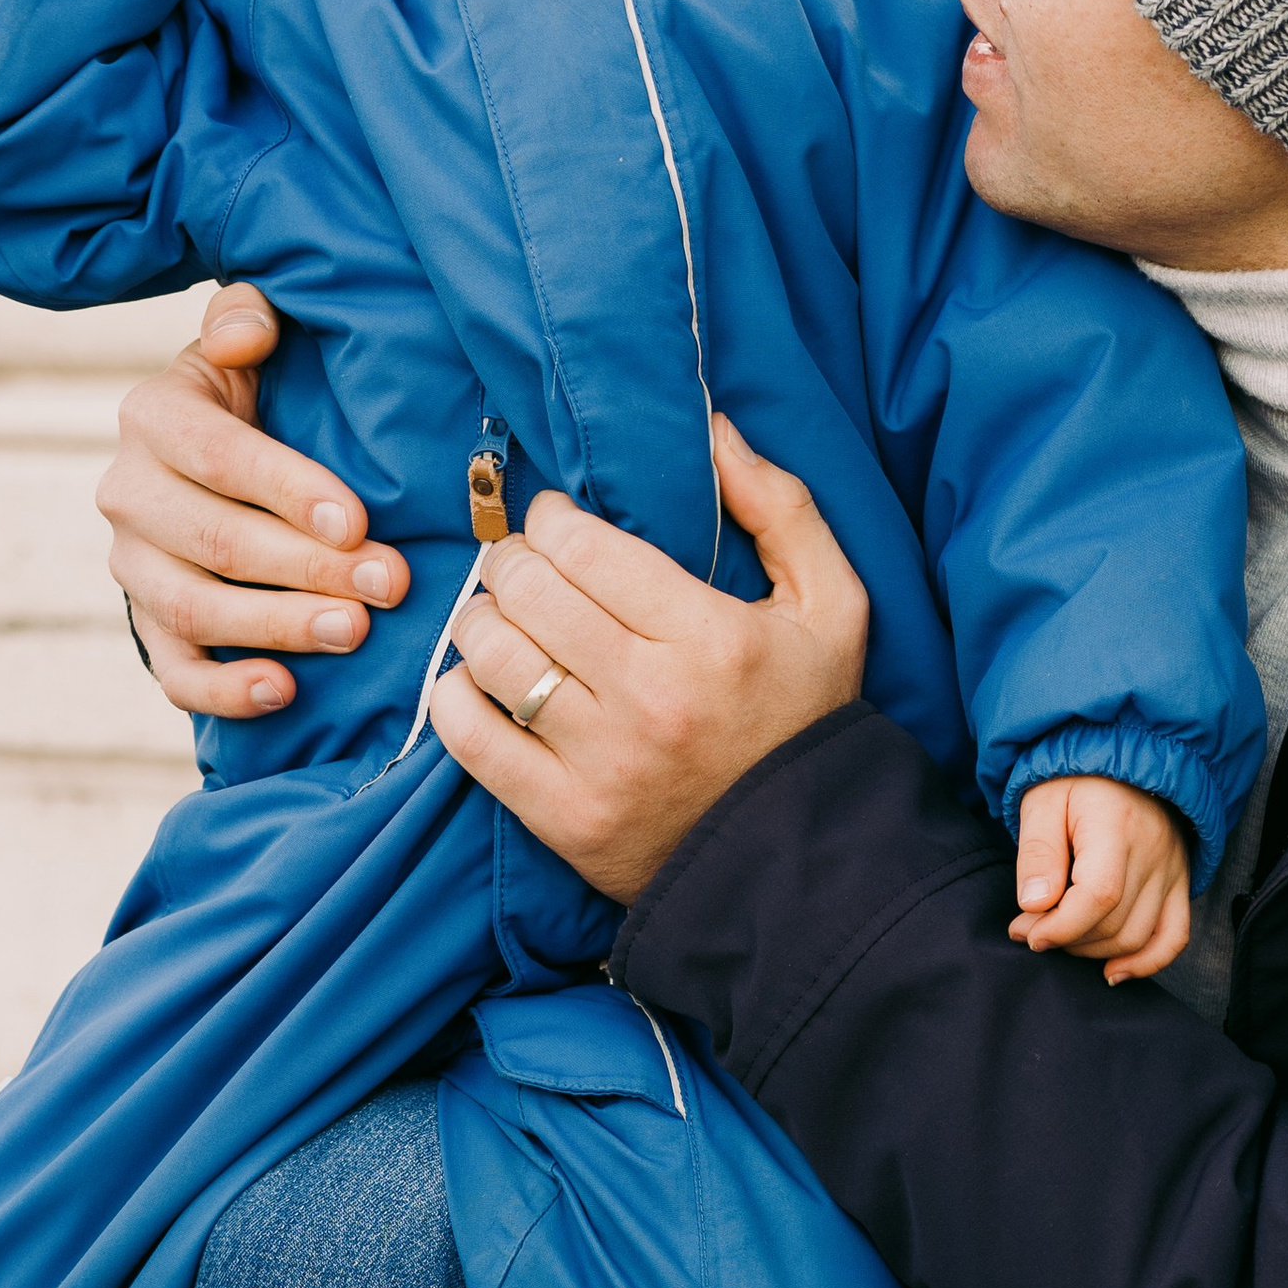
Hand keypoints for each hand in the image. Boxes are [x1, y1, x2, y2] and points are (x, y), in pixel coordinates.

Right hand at [99, 283, 406, 717]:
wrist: (208, 466)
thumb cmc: (251, 398)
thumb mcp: (246, 344)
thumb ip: (244, 317)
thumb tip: (248, 332)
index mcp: (152, 416)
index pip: (218, 457)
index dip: (287, 490)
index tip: (357, 520)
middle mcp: (127, 493)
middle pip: (216, 541)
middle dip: (308, 567)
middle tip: (388, 584)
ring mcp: (132, 567)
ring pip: (196, 610)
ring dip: (278, 627)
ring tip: (352, 632)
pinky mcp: (146, 625)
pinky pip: (175, 671)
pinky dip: (225, 691)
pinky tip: (284, 691)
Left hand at [427, 415, 868, 899]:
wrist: (801, 860)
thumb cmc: (807, 719)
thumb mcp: (831, 606)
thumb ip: (782, 507)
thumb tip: (714, 426)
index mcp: (711, 639)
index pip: (583, 546)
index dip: (552, 520)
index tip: (557, 524)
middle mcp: (651, 698)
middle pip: (529, 591)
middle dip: (512, 562)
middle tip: (525, 568)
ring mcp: (602, 763)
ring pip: (492, 654)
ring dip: (482, 621)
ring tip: (503, 620)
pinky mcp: (565, 819)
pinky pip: (469, 737)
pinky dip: (455, 697)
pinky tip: (479, 682)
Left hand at [1009, 778, 1192, 984]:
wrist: (1123, 760)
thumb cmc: (1074, 780)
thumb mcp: (1042, 803)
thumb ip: (1038, 853)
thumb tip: (1035, 905)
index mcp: (1117, 826)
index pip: (1098, 896)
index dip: (1059, 926)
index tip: (1025, 931)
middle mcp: (1154, 852)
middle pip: (1115, 923)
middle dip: (1065, 939)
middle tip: (1030, 928)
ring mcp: (1172, 870)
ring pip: (1137, 937)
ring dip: (1093, 951)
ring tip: (1060, 936)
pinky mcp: (1179, 883)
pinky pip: (1174, 936)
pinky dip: (1146, 961)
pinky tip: (1112, 972)